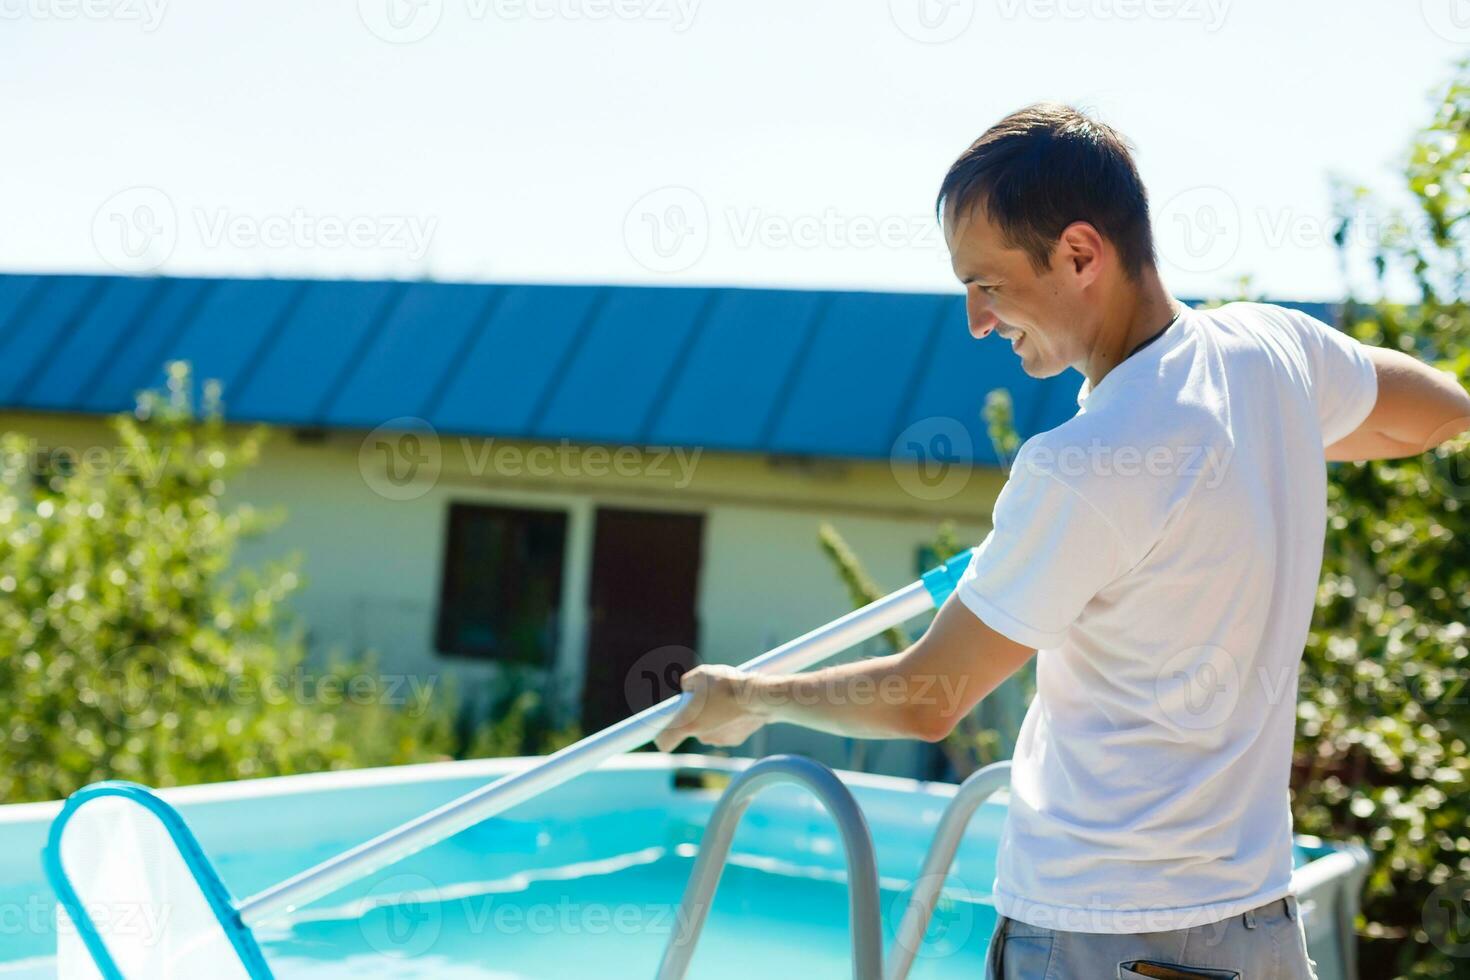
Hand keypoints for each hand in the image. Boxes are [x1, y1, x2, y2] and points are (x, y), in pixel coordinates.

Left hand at [653, 664, 767, 751]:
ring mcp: (718, 740)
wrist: (760, 697)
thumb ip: (688, 682)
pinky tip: (736, 708)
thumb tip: (686, 686)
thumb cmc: (728, 684)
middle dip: (695, 715)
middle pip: (690, 728)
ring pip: (708, 729)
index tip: (657, 733)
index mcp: (688, 723)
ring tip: (724, 700)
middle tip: (705, 698)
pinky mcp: (733, 740)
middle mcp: (701, 736)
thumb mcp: (702, 673)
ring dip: (712, 718)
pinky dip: (727, 721)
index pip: (664, 741)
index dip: (659, 737)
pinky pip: (724, 730)